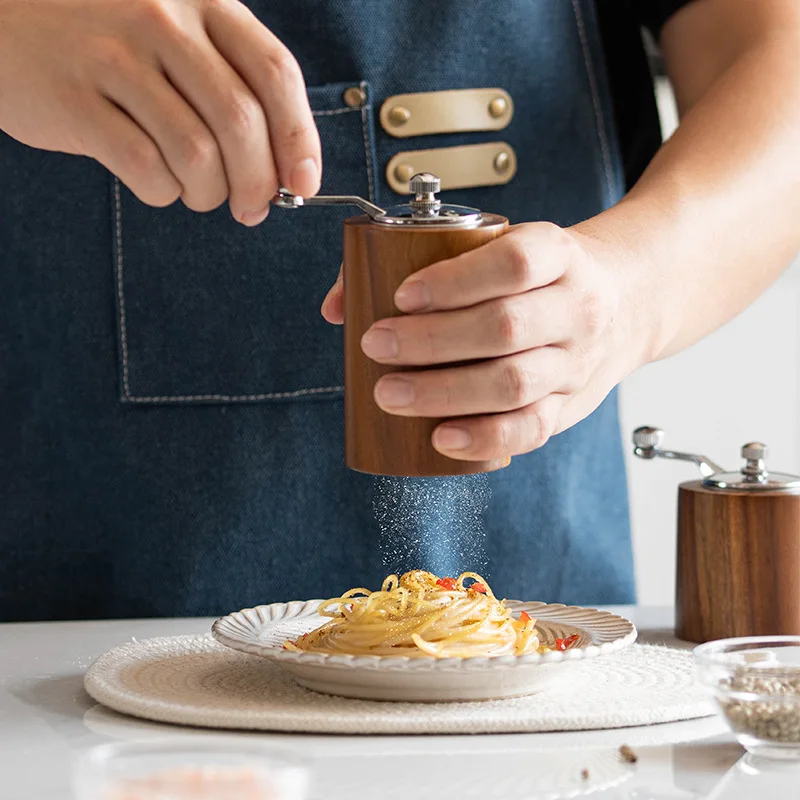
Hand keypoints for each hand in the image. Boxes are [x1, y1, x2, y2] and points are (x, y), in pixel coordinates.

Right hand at [0, 0, 319, 224]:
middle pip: (241, 123)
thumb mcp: (179, 31)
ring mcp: (112, 56)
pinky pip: (145, 169)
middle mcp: (161, 18)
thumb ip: (231, 83)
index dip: (300, 139)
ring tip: (200, 191)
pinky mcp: (73, 99)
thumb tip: (286, 170)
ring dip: (210, 193)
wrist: (6, 14)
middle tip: (252, 208)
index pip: (275, 73)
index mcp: (203, 0)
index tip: (304, 184)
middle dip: (259, 184)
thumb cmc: (111, 35)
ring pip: (197, 154)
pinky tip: (159, 184)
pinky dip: (164, 192)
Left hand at [323, 222, 648, 460]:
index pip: (514, 263)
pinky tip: (440, 438)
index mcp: (558, 255)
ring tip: (389, 393)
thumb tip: (340, 304)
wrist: (622, 303)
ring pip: (513, 383)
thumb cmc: (539, 277)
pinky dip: (483, 437)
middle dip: (431, 341)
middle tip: (375, 345)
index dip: (454, 280)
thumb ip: (422, 263)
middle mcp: (575, 309)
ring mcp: (574, 363)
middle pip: (505, 327)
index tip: (402, 294)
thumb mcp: (503, 247)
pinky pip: (531, 430)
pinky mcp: (567, 407)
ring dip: (444, 393)